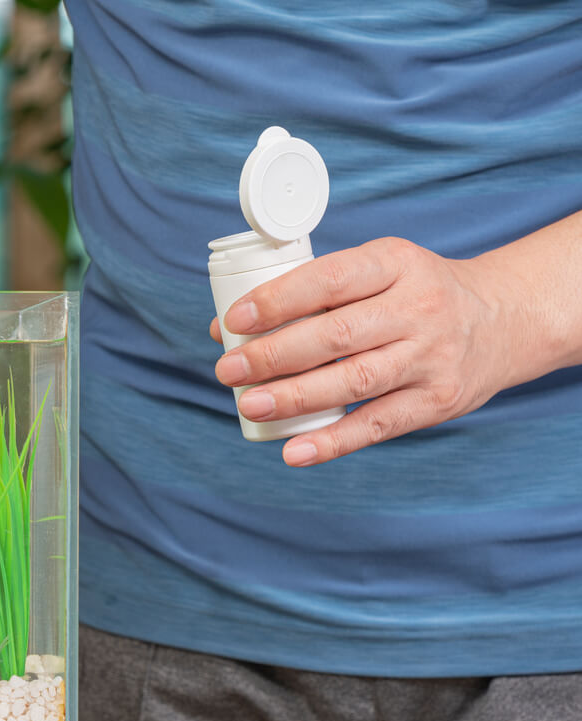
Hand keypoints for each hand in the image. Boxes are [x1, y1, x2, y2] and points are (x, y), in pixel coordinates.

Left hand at [208, 237, 523, 466]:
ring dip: (295, 397)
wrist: (503, 320)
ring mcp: (430, 356)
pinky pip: (378, 424)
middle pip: (336, 335)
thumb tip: (223, 329)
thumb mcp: (376, 272)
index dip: (278, 301)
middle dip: (274, 355)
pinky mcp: (437, 401)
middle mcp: (418, 308)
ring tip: (250, 405)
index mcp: (395, 263)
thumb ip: (309, 296)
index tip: (234, 321)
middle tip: (228, 370)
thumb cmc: (413, 294)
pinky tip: (294, 450)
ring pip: (354, 381)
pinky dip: (333, 441)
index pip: (330, 280)